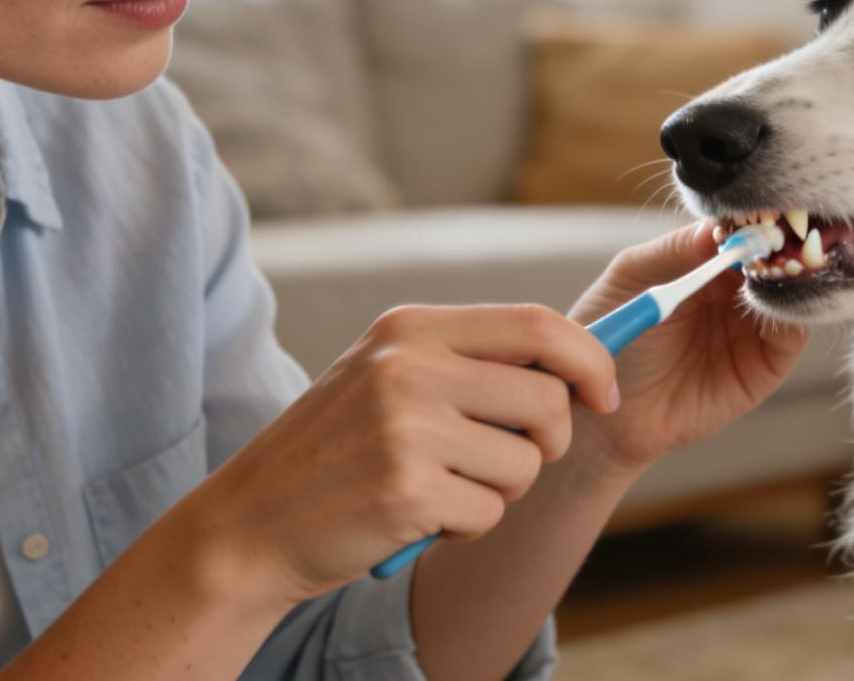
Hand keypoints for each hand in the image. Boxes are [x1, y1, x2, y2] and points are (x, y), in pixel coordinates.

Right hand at [174, 304, 617, 608]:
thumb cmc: (336, 452)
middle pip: (547, 400)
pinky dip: (465, 528)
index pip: (537, 324)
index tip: (605, 394)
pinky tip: (417, 518)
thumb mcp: (389, 377)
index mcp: (410, 328)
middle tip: (509, 462)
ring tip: (440, 488)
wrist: (249, 523)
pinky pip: (489, 514)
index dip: (589, 360)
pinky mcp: (406, 492)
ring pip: (524, 464)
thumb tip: (580, 367)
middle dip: (548, 443)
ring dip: (499, 491)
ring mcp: (405, 429)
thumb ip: (471, 363)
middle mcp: (408, 367)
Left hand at [566, 222, 808, 474]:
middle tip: (783, 230)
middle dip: (785, 241)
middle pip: (777, 258)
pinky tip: (776, 298)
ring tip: (781, 262)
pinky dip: (794, 313)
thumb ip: (676, 249)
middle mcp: (734, 293)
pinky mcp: (763, 369)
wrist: (602, 407)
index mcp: (705, 265)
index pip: (744, 231)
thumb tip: (720, 224)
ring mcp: (752, 330)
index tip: (764, 205)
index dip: (756, 218)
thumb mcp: (633, 276)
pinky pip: (791, 336)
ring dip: (795, 274)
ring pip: (792, 293)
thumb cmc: (610, 337)